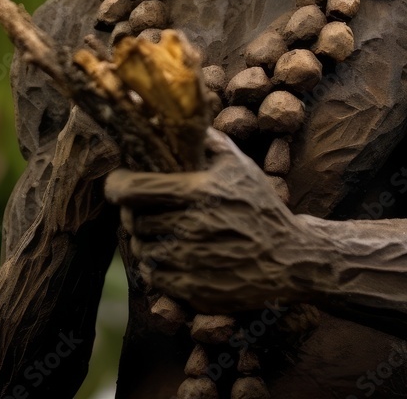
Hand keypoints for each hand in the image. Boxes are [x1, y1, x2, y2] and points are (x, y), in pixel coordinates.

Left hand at [105, 130, 306, 311]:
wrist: (290, 258)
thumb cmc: (260, 206)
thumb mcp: (239, 165)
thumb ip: (207, 141)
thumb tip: (179, 117)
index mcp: (199, 191)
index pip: (133, 189)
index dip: (116, 185)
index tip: (117, 182)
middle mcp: (191, 226)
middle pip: (133, 220)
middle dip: (132, 213)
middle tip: (141, 208)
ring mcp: (189, 261)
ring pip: (140, 249)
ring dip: (144, 240)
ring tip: (159, 231)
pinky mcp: (191, 289)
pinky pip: (153, 276)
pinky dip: (155, 265)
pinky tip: (171, 254)